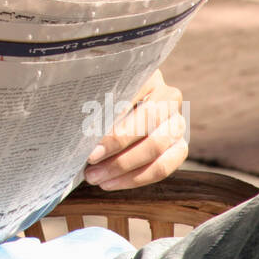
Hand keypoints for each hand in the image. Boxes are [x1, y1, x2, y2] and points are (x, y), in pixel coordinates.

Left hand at [83, 69, 187, 189]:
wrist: (127, 108)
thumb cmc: (104, 98)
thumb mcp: (98, 92)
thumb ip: (93, 102)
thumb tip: (78, 128)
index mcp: (149, 75)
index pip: (133, 95)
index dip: (110, 114)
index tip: (86, 135)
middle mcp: (169, 97)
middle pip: (147, 122)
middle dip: (116, 144)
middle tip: (89, 159)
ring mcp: (178, 123)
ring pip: (156, 148)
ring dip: (123, 166)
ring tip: (95, 176)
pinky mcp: (179, 148)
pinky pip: (163, 168)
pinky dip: (134, 179)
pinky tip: (110, 183)